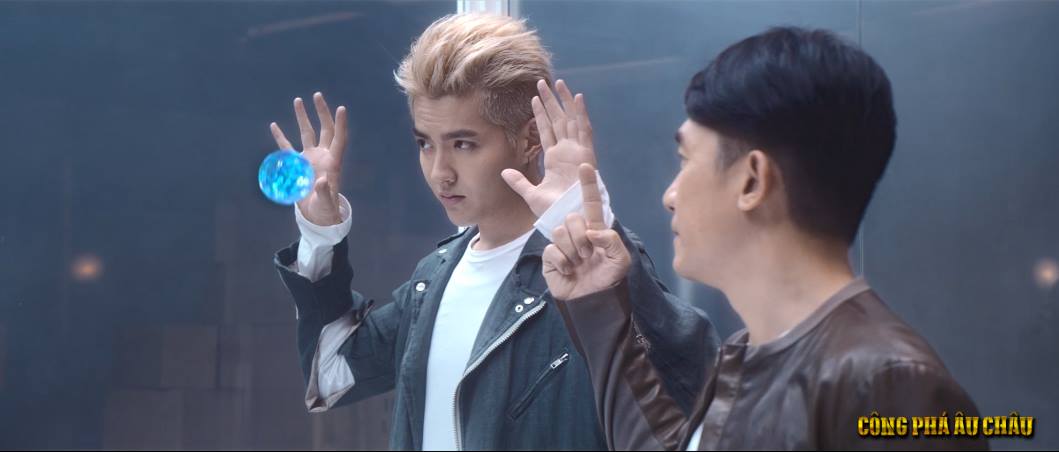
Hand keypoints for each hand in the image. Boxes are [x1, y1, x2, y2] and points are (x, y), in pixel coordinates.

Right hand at [270, 92, 347, 225]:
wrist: (318, 213)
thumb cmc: (326, 208)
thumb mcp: (326, 202)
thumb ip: (325, 192)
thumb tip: (321, 181)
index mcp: (333, 162)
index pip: (339, 139)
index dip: (341, 124)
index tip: (341, 108)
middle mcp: (323, 155)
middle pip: (324, 129)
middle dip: (322, 113)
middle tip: (317, 95)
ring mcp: (310, 157)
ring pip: (307, 133)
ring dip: (303, 117)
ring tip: (298, 100)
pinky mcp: (298, 164)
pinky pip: (287, 147)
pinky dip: (281, 137)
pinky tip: (274, 125)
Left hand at [502, 79, 596, 216]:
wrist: (569, 219)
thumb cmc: (554, 211)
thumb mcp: (531, 195)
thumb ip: (518, 182)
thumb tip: (504, 171)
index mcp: (555, 159)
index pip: (546, 130)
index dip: (540, 114)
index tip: (533, 98)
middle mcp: (567, 152)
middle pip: (558, 120)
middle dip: (550, 101)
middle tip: (541, 82)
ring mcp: (577, 151)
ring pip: (570, 120)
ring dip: (564, 101)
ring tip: (558, 83)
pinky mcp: (586, 154)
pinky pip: (584, 130)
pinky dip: (582, 114)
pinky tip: (577, 98)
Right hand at [542, 164, 629, 300]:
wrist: (592, 302)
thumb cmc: (608, 280)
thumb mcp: (620, 261)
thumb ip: (612, 241)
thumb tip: (592, 231)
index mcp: (594, 229)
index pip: (590, 203)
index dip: (588, 185)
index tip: (586, 166)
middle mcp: (577, 233)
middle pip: (571, 217)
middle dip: (580, 238)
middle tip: (587, 255)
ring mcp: (562, 244)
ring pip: (560, 232)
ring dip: (572, 252)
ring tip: (579, 264)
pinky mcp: (550, 257)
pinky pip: (552, 250)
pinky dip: (562, 263)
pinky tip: (568, 271)